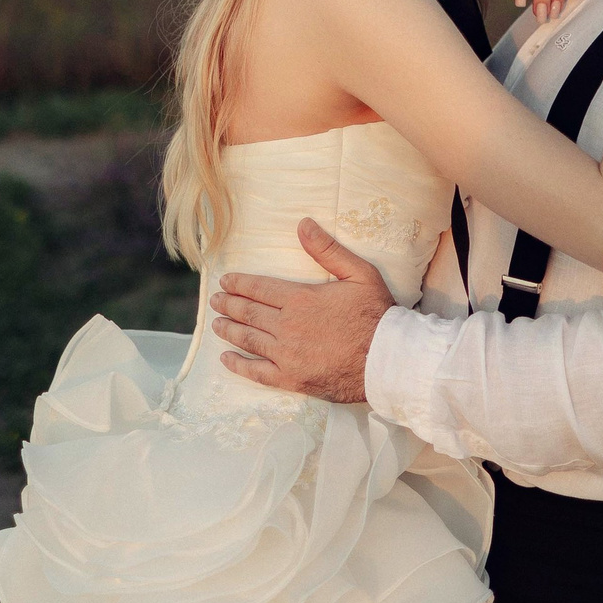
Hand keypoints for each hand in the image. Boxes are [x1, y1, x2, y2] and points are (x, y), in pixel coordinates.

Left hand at [208, 219, 393, 401]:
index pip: (259, 289)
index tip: (225, 282)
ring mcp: (286, 354)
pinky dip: (238, 365)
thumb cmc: (376, 315)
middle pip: (248, 313)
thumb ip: (327, 250)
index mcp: (300, 299)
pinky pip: (256, 372)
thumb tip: (303, 224)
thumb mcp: (359, 273)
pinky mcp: (291, 378)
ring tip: (216, 324)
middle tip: (214, 301)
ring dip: (229, 330)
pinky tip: (226, 358)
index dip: (239, 284)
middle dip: (228, 305)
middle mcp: (287, 326)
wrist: (387, 360)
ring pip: (248, 339)